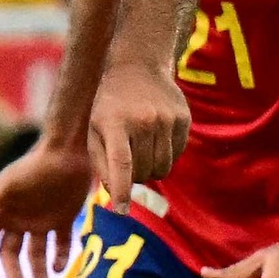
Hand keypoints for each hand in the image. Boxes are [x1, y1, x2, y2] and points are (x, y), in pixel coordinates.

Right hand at [0, 134, 94, 277]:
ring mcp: (41, 221)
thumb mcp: (10, 183)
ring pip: (36, 253)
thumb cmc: (35, 166)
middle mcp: (20, 220)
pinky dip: (61, 256)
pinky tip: (59, 267)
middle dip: (14, 271)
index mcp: (3, 212)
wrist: (66, 153)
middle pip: (11, 252)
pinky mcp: (63, 219)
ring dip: (38, 271)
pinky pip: (61, 244)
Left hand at [87, 52, 188, 212]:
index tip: (121, 211)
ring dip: (151, 169)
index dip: (121, 191)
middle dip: (134, 177)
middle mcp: (144, 122)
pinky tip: (155, 137)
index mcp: (115, 124)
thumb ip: (101, 163)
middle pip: (144, 172)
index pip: (121, 165)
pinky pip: (177, 154)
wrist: (138, 66)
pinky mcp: (184, 119)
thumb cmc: (110, 105)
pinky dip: (166, 155)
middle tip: (127, 161)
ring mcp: (166, 120)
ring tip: (140, 150)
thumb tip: (114, 193)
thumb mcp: (95, 129)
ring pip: (163, 168)